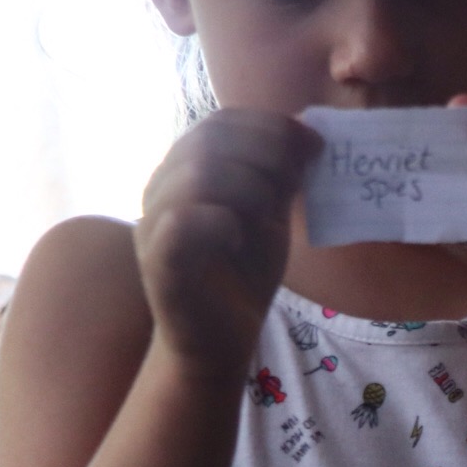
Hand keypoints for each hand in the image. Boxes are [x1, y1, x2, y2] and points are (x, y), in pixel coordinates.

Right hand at [135, 109, 319, 373]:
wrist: (218, 344)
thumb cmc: (240, 276)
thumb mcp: (269, 215)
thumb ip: (280, 175)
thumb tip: (308, 130)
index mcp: (185, 172)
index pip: (219, 122)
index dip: (268, 124)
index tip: (312, 142)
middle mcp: (161, 191)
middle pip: (207, 140)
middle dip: (264, 151)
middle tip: (294, 180)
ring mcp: (154, 226)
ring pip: (195, 174)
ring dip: (247, 184)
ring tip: (268, 214)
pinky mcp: (158, 265)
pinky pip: (179, 224)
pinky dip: (217, 221)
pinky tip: (239, 236)